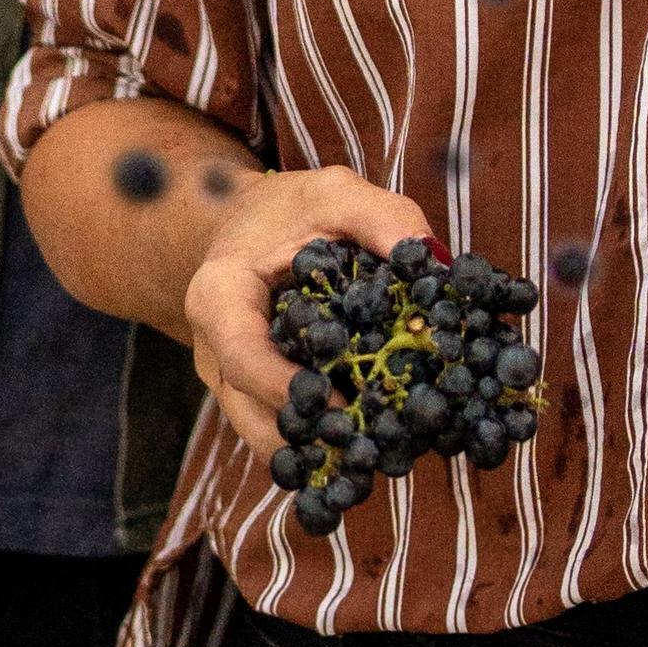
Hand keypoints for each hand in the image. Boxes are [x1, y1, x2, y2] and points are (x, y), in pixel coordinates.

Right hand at [182, 167, 422, 434]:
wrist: (247, 227)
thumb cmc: (289, 211)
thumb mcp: (333, 194)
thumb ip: (380, 217)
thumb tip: (432, 263)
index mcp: (220, 297)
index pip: (242, 356)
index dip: (287, 389)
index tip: (344, 406)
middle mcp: (214, 352)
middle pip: (254, 415)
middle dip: (315, 436)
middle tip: (379, 442)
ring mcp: (231, 383)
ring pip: (267, 439)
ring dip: (321, 452)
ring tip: (383, 449)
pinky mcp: (254, 400)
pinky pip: (282, 436)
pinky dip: (323, 445)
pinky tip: (371, 443)